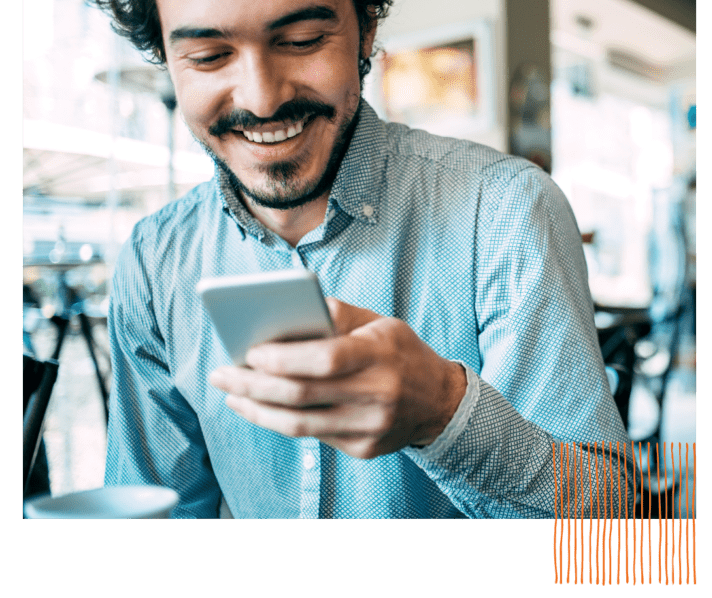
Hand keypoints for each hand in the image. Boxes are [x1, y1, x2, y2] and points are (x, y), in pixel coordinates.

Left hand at [209, 298, 466, 458]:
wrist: (439, 401)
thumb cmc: (399, 351)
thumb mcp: (377, 322)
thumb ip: (335, 314)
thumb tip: (284, 315)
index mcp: (380, 355)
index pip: (326, 359)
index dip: (284, 358)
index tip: (250, 351)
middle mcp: (378, 395)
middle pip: (302, 395)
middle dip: (252, 385)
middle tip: (221, 374)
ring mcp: (371, 428)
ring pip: (299, 424)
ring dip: (257, 409)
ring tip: (230, 394)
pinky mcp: (363, 449)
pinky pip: (312, 436)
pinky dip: (280, 421)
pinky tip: (261, 407)